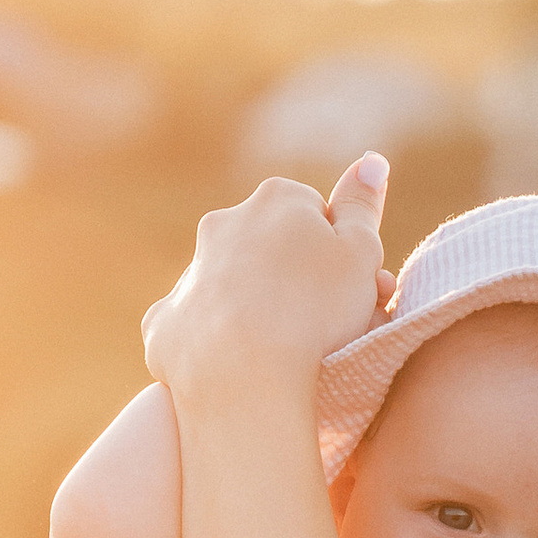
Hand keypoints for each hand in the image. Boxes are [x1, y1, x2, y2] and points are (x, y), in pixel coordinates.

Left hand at [143, 155, 396, 406]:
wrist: (244, 376)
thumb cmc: (316, 311)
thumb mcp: (361, 254)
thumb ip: (363, 206)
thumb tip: (371, 161)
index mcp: (276, 200)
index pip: (315, 216)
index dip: (338, 255)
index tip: (351, 292)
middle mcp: (224, 224)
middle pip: (269, 249)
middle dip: (294, 280)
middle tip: (325, 328)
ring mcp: (191, 274)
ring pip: (230, 286)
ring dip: (254, 310)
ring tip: (282, 354)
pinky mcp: (165, 322)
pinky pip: (194, 328)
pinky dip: (213, 343)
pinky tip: (234, 368)